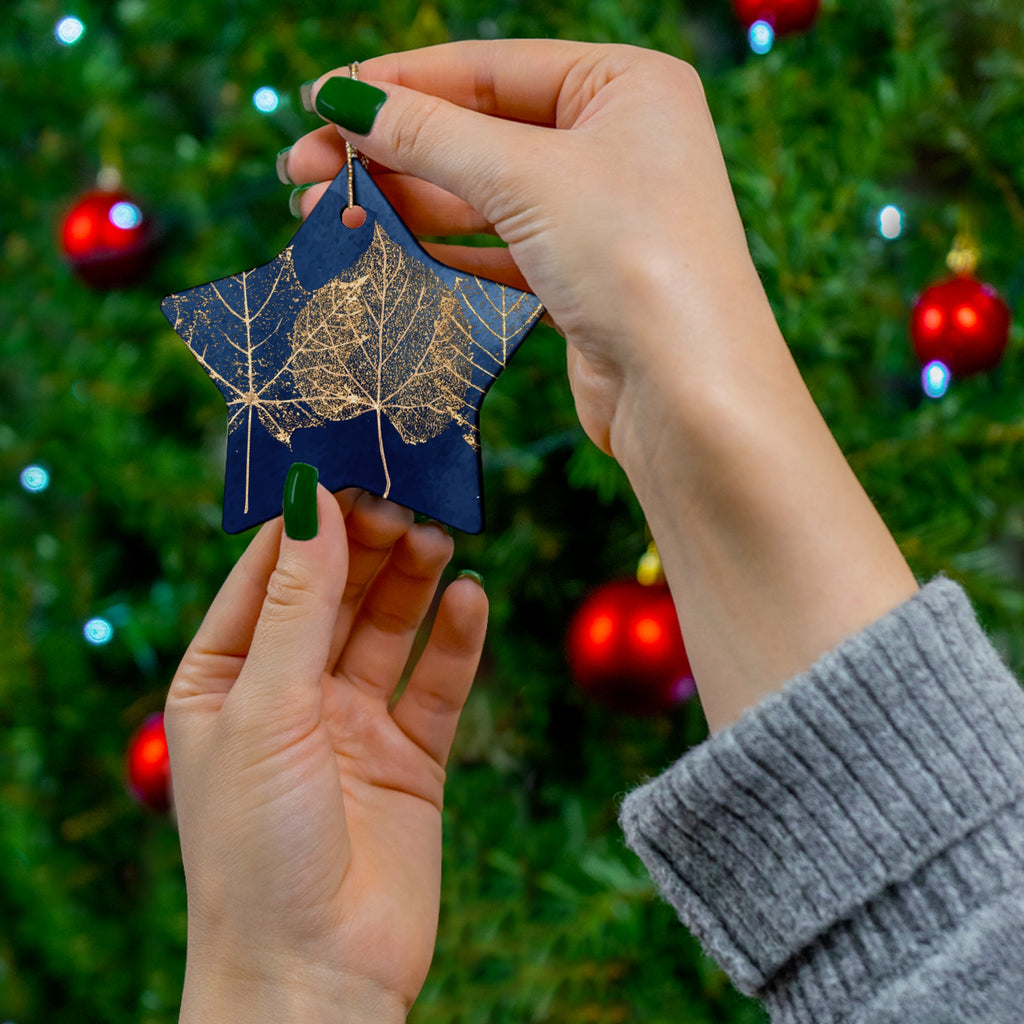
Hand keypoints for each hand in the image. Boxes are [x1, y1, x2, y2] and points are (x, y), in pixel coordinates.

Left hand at [165, 485, 486, 1022]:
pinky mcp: (411, 756)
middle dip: (366, 545)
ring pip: (389, 628)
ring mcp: (352, 724)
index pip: (266, 575)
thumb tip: (309, 501)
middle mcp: (288, 694)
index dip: (304, 521)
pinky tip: (472, 599)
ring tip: (439, 537)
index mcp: (225, 679)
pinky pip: (437, 682)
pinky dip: (456, 640)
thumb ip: (296, 604)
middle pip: (334, 593)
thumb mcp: (265, 708)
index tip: (344, 465)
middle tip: (404, 499)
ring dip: (413, 581)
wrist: (316, 976)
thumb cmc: (257, 848)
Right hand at [285, 40, 762, 456]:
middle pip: (477, 132)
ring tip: (325, 214)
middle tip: (302, 171)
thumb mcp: (526, 176)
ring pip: (481, 196)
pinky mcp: (580, 278)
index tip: (319, 102)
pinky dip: (439, 252)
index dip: (397, 83)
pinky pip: (495, 251)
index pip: (487, 67)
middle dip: (389, 150)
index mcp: (624, 84)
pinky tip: (383, 253)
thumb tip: (343, 99)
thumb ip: (430, 134)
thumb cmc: (634, 259)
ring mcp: (598, 214)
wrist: (689, 395)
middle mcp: (616, 142)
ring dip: (404, 204)